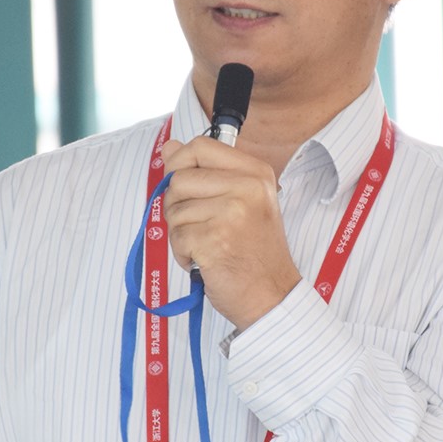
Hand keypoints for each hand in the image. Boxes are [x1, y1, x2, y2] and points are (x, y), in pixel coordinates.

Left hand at [161, 136, 300, 330]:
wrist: (272, 295)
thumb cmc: (254, 251)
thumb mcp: (241, 201)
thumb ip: (205, 172)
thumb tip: (170, 146)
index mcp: (255, 172)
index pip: (200, 146)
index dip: (180, 163)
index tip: (184, 184)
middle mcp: (247, 187)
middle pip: (179, 179)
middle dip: (177, 205)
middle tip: (200, 226)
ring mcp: (231, 213)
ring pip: (174, 210)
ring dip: (181, 233)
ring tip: (207, 245)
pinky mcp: (214, 240)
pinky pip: (176, 237)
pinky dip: (183, 253)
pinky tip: (205, 260)